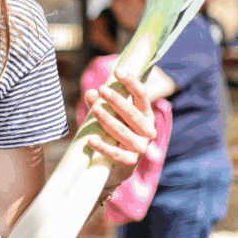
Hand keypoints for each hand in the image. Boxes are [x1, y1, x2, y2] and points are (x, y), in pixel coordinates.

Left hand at [83, 69, 157, 188]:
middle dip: (116, 100)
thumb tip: (91, 92)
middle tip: (102, 89)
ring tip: (94, 108)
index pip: (142, 96)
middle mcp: (147, 131)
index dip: (131, 82)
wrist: (117, 166)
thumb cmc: (114, 134)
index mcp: (146, 115)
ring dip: (107, 119)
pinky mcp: (130, 162)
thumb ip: (100, 104)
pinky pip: (115, 153)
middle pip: (132, 113)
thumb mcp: (110, 116)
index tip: (118, 70)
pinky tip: (90, 140)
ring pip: (122, 131)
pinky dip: (102, 146)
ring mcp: (140, 147)